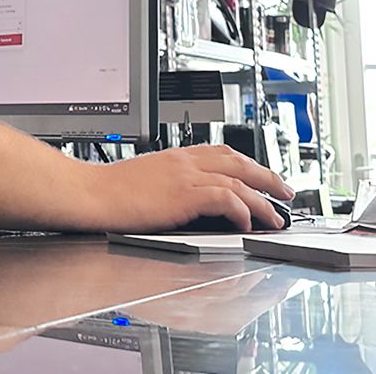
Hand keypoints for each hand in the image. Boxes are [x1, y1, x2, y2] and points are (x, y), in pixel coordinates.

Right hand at [89, 145, 293, 232]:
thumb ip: (169, 183)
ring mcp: (184, 177)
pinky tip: (246, 222)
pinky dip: (241, 209)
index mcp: (174, 156)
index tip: (262, 176)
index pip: (221, 152)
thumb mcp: (144, 178)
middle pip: (238, 162)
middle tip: (285, 192)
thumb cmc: (108, 191)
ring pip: (238, 181)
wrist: (90, 193)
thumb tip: (187, 200)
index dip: (248, 163)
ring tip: (276, 216)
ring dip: (262, 200)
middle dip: (267, 177)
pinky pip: (225, 198)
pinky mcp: (183, 195)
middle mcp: (183, 162)